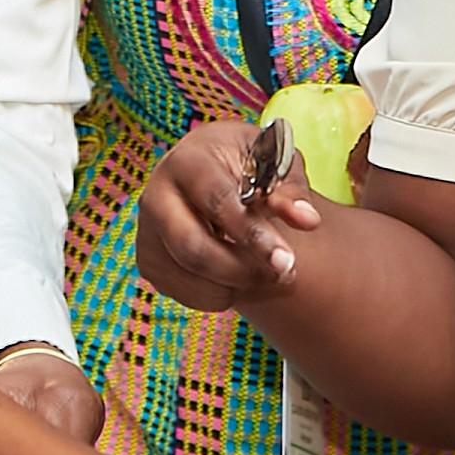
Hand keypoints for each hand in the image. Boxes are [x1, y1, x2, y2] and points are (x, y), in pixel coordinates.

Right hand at [135, 122, 326, 312]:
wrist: (211, 173)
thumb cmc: (247, 164)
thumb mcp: (274, 163)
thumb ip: (290, 191)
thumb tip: (308, 220)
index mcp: (187, 160)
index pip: (216, 201)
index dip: (252, 234)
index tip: (286, 259)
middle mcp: (156, 195)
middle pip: (193, 248)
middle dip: (243, 269)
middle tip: (285, 274)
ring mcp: (147, 231)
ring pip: (191, 275)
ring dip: (237, 284)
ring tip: (270, 274)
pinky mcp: (149, 261)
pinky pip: (184, 293)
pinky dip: (220, 294)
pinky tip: (240, 276)